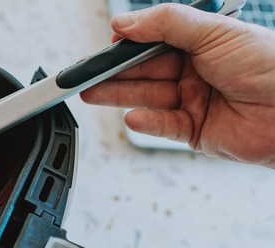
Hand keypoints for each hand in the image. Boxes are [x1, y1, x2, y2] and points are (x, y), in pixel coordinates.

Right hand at [80, 4, 274, 167]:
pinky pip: (164, 126)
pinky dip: (146, 122)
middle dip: (113, 73)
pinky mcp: (197, 131)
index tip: (103, 47)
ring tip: (90, 94)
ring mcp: (196, 101)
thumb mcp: (214, 32)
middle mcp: (197, 71)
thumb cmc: (270, 65)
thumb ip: (166, 24)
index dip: (126, 45)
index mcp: (202, 42)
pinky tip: (131, 116)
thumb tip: (125, 23)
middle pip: (144, 71)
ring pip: (148, 97)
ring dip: (119, 95)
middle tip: (84, 75)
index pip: (153, 42)